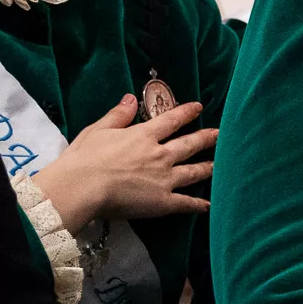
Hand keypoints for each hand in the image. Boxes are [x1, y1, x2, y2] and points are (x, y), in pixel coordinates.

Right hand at [34, 97, 213, 232]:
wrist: (83, 187)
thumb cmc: (85, 158)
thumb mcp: (98, 129)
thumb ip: (118, 115)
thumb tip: (131, 98)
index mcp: (144, 136)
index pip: (171, 120)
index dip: (186, 113)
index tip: (198, 107)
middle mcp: (160, 155)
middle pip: (189, 145)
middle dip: (205, 138)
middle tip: (219, 135)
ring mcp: (164, 179)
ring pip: (192, 172)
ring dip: (207, 167)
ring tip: (219, 165)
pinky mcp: (163, 202)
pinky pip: (185, 203)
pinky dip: (198, 204)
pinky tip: (208, 205)